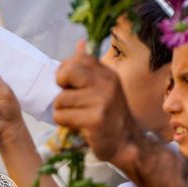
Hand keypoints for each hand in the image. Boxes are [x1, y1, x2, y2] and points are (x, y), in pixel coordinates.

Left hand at [53, 41, 141, 167]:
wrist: (126, 143)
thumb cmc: (109, 115)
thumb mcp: (103, 88)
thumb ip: (89, 68)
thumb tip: (80, 43)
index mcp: (107, 74)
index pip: (78, 58)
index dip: (66, 70)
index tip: (70, 84)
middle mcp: (107, 84)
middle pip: (68, 72)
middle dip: (61, 86)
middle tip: (69, 98)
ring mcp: (102, 102)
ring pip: (60, 99)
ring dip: (62, 110)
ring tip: (76, 115)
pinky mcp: (95, 120)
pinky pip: (62, 116)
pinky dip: (63, 122)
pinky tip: (76, 126)